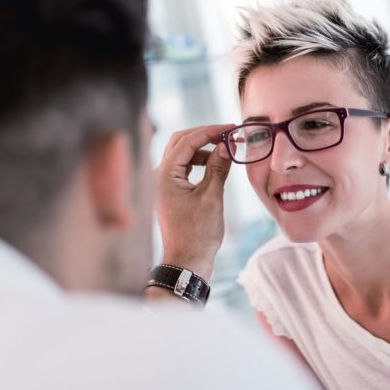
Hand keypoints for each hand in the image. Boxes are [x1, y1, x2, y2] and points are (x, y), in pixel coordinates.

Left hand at [154, 124, 233, 280]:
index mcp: (164, 175)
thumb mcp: (212, 197)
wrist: (187, 261)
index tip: (231, 128)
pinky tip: (215, 164)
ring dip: (203, 148)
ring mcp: (162, 183)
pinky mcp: (169, 190)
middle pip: (180, 141)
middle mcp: (158, 175)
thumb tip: (227, 144)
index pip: (187, 141)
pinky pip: (183, 166)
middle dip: (204, 135)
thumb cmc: (198, 234)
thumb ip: (218, 167)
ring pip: (181, 153)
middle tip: (228, 134)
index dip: (210, 131)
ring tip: (225, 150)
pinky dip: (198, 161)